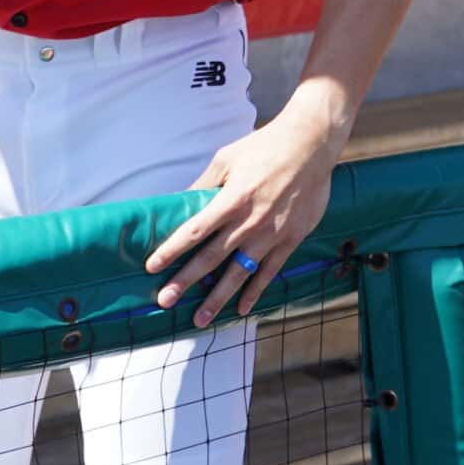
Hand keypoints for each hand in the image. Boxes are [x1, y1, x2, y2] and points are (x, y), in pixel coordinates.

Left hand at [143, 104, 342, 327]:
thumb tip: (182, 201)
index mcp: (231, 200)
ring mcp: (271, 234)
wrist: (311, 145)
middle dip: (185, 282)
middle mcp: (249, 222)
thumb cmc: (265, 146)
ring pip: (239, 273)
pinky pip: (269, 272)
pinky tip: (241, 309)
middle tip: (165, 301)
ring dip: (218, 298)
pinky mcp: (290, 239)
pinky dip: (255, 293)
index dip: (171, 250)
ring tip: (200, 319)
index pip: (194, 231)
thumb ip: (205, 183)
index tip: (152, 267)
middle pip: (211, 258)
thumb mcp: (227, 158)